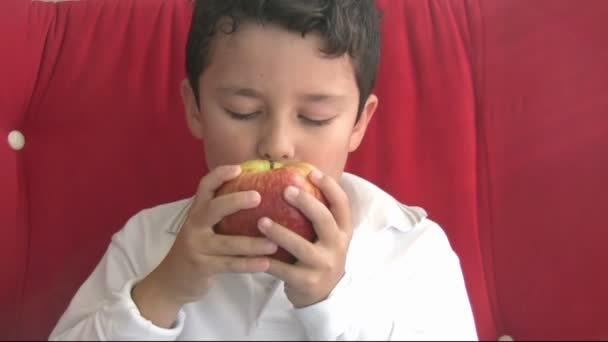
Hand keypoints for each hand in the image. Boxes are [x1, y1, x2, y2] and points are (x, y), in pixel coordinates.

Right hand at [132, 164, 277, 326]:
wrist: (172, 280)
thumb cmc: (199, 248)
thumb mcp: (204, 228)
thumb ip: (223, 214)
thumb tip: (259, 195)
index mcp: (197, 212)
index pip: (204, 187)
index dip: (220, 175)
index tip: (239, 168)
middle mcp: (194, 226)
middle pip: (214, 208)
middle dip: (236, 201)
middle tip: (258, 196)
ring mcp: (196, 246)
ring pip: (228, 243)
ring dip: (253, 243)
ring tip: (274, 243)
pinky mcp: (202, 267)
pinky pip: (229, 265)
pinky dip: (248, 264)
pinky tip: (266, 264)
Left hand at [258, 169, 352, 307]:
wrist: (323, 296)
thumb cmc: (319, 255)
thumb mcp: (327, 236)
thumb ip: (317, 213)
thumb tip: (294, 177)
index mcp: (343, 231)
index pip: (342, 204)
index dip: (329, 186)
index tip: (312, 172)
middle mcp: (337, 246)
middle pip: (324, 220)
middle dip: (306, 203)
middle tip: (285, 189)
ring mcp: (323, 265)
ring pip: (301, 246)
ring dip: (280, 232)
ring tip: (261, 221)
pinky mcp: (307, 282)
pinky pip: (284, 269)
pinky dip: (268, 260)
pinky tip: (251, 251)